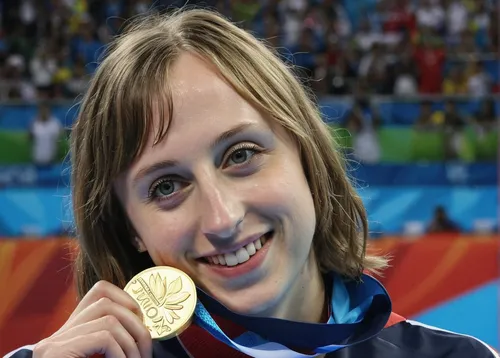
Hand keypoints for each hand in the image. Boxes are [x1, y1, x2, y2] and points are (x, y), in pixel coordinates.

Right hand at [32, 281, 151, 357]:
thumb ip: (113, 345)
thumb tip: (146, 333)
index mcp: (69, 334)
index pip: (99, 292)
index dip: (126, 300)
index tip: (141, 323)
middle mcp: (58, 335)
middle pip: (106, 302)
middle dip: (136, 324)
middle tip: (145, 352)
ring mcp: (54, 344)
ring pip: (109, 319)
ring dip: (131, 341)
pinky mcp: (57, 353)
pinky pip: (103, 337)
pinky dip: (120, 352)